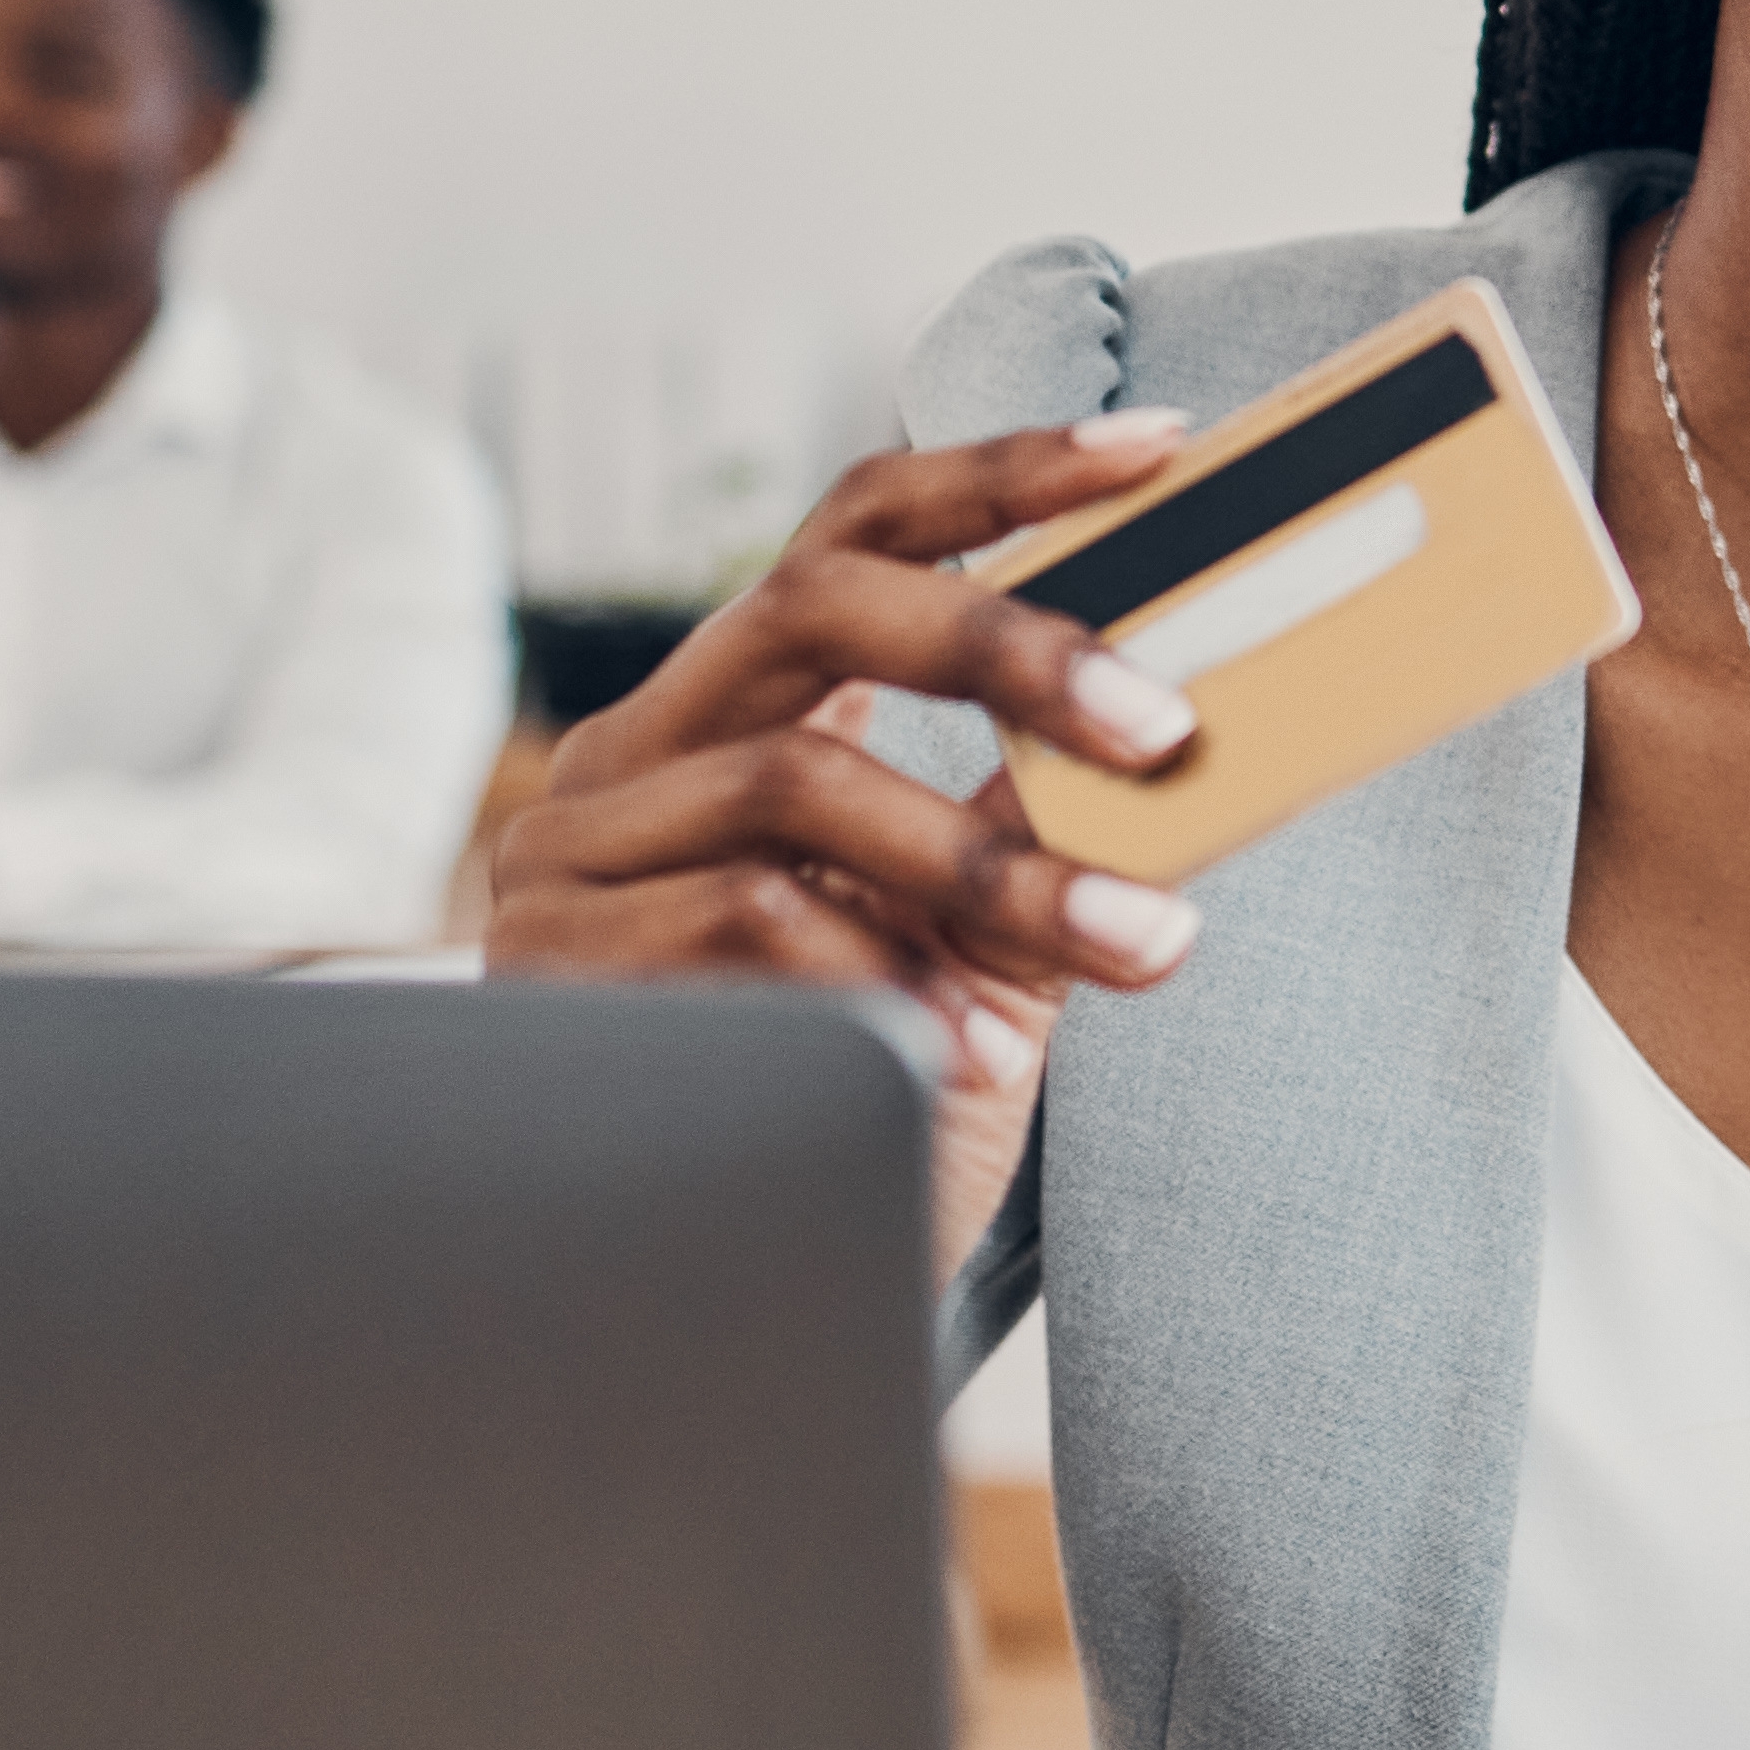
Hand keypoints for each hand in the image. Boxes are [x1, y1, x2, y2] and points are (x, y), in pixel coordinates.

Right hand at [487, 409, 1209, 1279]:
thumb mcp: (978, 955)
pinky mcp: (555, 969)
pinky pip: (747, 926)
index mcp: (738, 715)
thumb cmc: (860, 1107)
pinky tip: (976, 1061)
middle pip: (813, 603)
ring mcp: (576, 856)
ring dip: (996, 869)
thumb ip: (1044, 836)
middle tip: (1166, 724)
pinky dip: (887, 985)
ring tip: (1139, 946)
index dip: (1000, 474)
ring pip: (801, 782)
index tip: (1156, 448)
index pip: (854, 533)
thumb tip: (1194, 731)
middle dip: (1007, 648)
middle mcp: (638, 757)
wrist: (723, 1301)